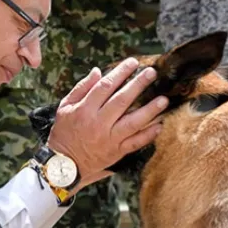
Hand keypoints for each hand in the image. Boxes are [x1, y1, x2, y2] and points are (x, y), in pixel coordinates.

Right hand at [46, 58, 167, 190]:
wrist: (64, 164)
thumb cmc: (64, 133)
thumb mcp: (65, 107)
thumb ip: (81, 88)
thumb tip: (97, 71)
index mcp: (85, 110)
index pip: (105, 86)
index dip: (120, 73)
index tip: (133, 63)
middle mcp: (98, 123)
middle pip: (121, 101)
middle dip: (138, 85)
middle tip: (152, 73)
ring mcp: (109, 138)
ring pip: (132, 122)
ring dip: (149, 110)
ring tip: (163, 99)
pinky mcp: (116, 152)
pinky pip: (135, 143)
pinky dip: (148, 135)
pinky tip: (160, 124)